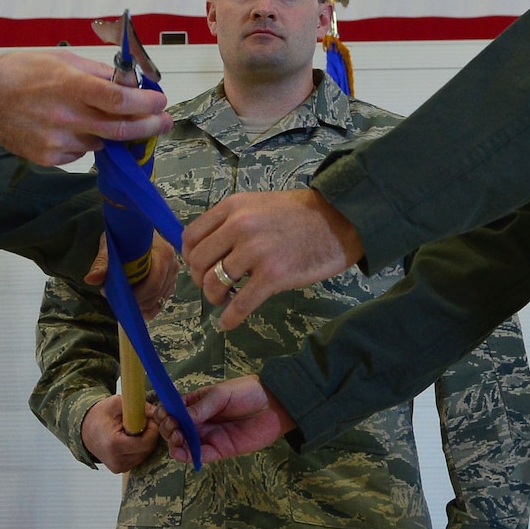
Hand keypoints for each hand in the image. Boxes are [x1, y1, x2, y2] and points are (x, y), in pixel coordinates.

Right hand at [0, 50, 171, 165]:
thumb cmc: (22, 71)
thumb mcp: (63, 59)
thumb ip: (98, 74)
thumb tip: (130, 84)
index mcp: (70, 85)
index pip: (119, 101)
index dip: (146, 105)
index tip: (160, 103)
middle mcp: (65, 116)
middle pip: (120, 130)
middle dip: (149, 127)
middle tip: (162, 122)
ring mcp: (56, 141)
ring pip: (101, 142)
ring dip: (111, 132)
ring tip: (99, 116)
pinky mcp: (48, 157)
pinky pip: (81, 153)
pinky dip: (85, 141)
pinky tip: (68, 126)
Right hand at [80, 394, 160, 472]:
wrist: (85, 430)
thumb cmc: (99, 415)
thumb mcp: (117, 403)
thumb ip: (138, 407)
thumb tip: (157, 412)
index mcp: (114, 445)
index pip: (146, 443)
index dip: (152, 430)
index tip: (149, 418)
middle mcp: (117, 461)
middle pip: (147, 449)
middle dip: (150, 435)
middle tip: (143, 422)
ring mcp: (118, 467)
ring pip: (144, 455)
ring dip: (145, 441)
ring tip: (134, 429)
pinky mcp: (120, 469)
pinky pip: (138, 458)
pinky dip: (139, 448)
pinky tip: (130, 438)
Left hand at [83, 234, 176, 318]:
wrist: (134, 233)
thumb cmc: (125, 237)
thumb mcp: (111, 246)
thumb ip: (102, 263)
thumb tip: (91, 279)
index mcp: (164, 253)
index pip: (153, 283)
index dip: (134, 294)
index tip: (113, 292)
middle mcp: (172, 265)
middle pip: (156, 294)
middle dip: (134, 301)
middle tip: (113, 296)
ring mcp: (173, 276)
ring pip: (157, 302)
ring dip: (138, 305)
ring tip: (121, 297)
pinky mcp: (170, 285)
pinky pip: (159, 304)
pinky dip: (145, 308)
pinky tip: (132, 304)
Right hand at [149, 374, 294, 464]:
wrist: (275, 406)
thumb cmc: (247, 393)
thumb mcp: (221, 394)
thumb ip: (201, 407)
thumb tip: (180, 417)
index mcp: (196, 404)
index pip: (173, 410)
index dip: (165, 414)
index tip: (166, 415)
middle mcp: (199, 421)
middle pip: (174, 429)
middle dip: (168, 429)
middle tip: (174, 427)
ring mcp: (208, 436)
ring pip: (183, 445)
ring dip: (175, 444)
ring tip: (178, 438)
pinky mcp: (220, 450)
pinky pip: (200, 456)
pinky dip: (188, 456)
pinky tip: (182, 452)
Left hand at [181, 188, 363, 329]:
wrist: (339, 220)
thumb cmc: (301, 214)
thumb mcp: (258, 205)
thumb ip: (233, 221)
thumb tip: (209, 248)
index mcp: (233, 207)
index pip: (192, 236)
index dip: (190, 256)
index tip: (198, 267)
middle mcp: (239, 226)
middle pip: (198, 262)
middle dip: (200, 279)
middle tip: (213, 286)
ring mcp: (256, 251)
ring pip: (214, 284)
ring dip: (215, 297)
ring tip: (224, 300)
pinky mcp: (273, 275)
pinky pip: (240, 303)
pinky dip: (230, 318)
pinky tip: (228, 323)